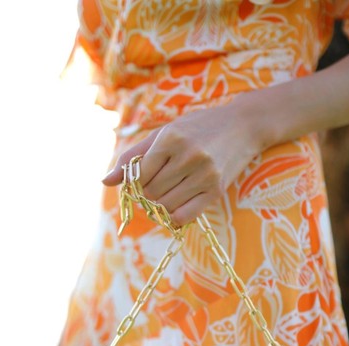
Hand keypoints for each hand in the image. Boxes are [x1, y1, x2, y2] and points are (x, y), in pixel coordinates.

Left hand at [102, 101, 264, 225]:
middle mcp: (188, 156)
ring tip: (167, 193)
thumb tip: (105, 182)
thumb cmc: (198, 127)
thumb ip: (134, 156)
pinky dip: (174, 217)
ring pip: (166, 206)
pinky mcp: (217, 190)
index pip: (139, 175)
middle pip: (151, 192)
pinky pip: (185, 216)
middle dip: (147, 194)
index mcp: (171, 138)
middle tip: (155, 187)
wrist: (243, 125)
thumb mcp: (165, 133)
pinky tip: (176, 207)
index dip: (135, 183)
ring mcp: (204, 174)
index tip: (141, 181)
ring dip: (160, 206)